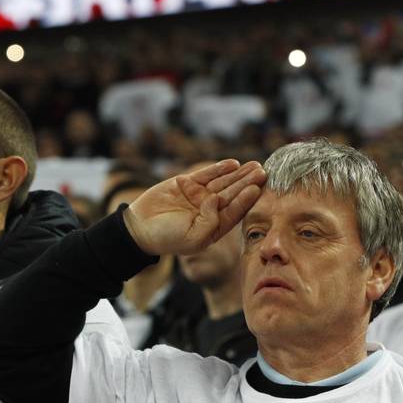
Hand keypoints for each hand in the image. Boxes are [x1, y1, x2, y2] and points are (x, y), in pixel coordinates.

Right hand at [123, 160, 264, 255]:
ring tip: (255, 165)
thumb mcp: (193, 239)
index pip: (234, 212)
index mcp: (214, 226)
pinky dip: (220, 168)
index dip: (246, 200)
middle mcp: (209, 210)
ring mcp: (199, 196)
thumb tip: (216, 199)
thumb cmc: (166, 238)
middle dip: (248, 183)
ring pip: (223, 182)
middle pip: (233, 194)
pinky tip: (233, 164)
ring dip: (239, 174)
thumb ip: (210, 222)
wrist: (139, 227)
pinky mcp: (187, 184)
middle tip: (263, 172)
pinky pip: (207, 174)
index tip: (256, 189)